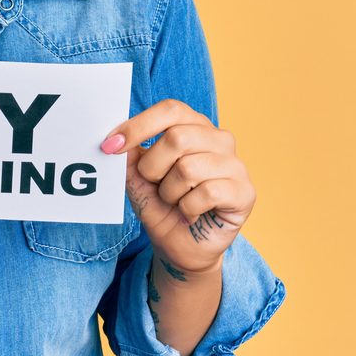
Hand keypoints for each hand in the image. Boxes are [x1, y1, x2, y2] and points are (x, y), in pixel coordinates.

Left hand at [100, 99, 255, 274]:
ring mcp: (235, 164)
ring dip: (170, 193)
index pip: (169, 110)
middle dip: (153, 167)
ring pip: (188, 168)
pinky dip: (187, 208)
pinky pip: (206, 193)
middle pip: (177, 137)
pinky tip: (190, 214)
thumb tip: (117, 137)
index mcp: (193, 125)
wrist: (179, 245)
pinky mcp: (245, 192)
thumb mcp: (137, 177)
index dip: (138, 126)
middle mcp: (218, 138)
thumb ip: (129, 155)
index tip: (110, 146)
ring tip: (175, 201)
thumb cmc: (160, 204)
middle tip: (154, 184)